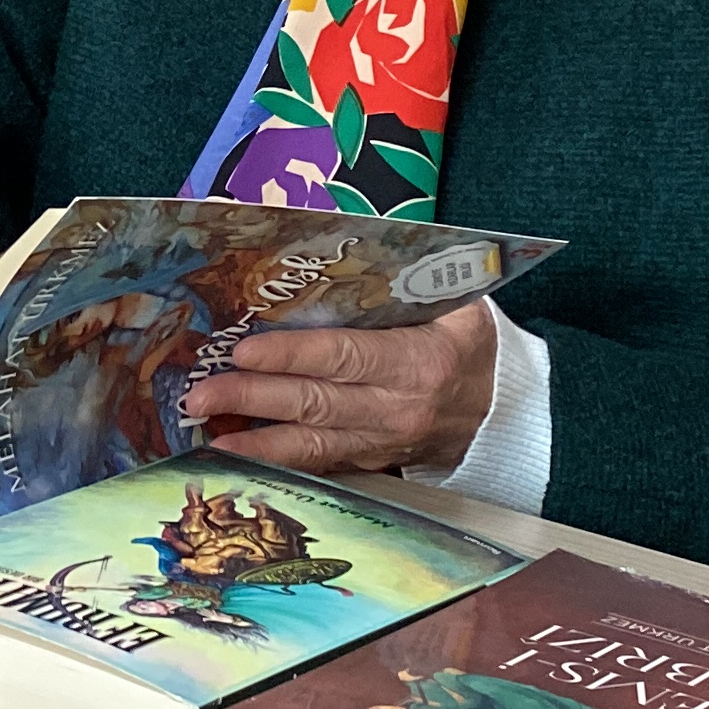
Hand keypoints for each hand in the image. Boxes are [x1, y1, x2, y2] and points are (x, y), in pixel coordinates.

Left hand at [183, 304, 498, 475]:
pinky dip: (276, 461)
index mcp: (418, 362)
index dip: (292, 355)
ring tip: (203, 433)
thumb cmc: (472, 341)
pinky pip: (320, 464)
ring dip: (253, 441)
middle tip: (199, 394)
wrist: (510, 409)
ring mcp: (382, 443)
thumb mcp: (453, 302)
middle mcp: (397, 410)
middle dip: (252, 400)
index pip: (345, 357)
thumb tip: (342, 244)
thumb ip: (403, 281)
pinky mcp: (372, 462)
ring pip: (311, 446)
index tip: (244, 351)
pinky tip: (236, 455)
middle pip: (315, 405)